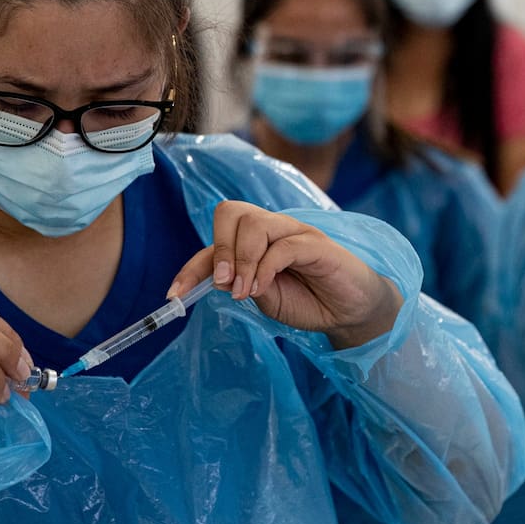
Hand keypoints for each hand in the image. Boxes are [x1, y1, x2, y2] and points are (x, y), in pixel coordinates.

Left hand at [168, 201, 402, 348]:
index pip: (215, 241)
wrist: (350, 311)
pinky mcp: (316, 243)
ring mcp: (295, 231)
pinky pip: (283, 245)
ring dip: (241, 261)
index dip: (191, 267)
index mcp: (255, 241)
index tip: (175, 295)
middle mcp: (272, 228)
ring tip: (246, 291)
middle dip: (220, 250)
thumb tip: (219, 279)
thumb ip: (242, 285)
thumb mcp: (264, 298)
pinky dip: (265, 268)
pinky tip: (262, 289)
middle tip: (225, 284)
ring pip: (254, 223)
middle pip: (230, 212)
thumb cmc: (308, 301)